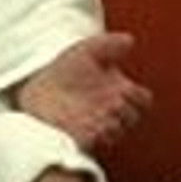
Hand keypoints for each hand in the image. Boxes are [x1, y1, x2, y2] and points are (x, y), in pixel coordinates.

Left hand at [16, 32, 152, 150]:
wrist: (37, 89)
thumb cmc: (65, 69)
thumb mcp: (86, 50)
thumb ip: (108, 44)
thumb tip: (130, 39)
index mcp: (118, 90)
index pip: (143, 99)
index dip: (139, 96)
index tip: (126, 88)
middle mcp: (111, 110)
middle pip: (132, 117)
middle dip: (125, 109)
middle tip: (113, 100)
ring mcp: (98, 125)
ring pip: (117, 131)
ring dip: (113, 123)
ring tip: (100, 113)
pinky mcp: (82, 137)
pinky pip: (98, 142)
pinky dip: (96, 134)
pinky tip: (88, 123)